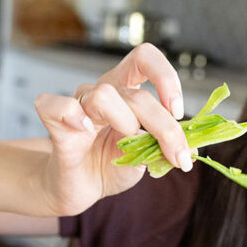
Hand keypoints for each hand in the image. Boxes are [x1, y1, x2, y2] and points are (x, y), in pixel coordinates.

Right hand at [33, 44, 191, 215]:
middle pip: (137, 95)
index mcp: (126, 91)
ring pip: (103, 95)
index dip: (166, 78)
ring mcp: (78, 107)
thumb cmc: (111, 165)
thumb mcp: (146, 157)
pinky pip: (54, 105)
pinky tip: (83, 131)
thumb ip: (165, 147)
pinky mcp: (57, 127)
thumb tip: (192, 148)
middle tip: (178, 157)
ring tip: (126, 148)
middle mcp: (102, 91)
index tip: (178, 112)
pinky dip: (71, 115)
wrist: (80, 188)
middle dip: (164, 128)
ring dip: (126, 124)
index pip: (144, 58)